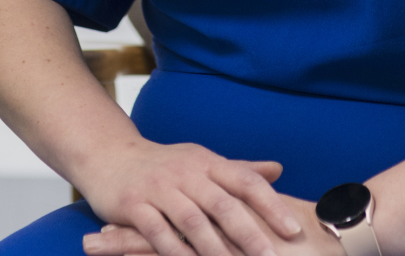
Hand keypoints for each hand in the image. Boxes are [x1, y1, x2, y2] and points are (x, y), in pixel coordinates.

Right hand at [80, 138, 303, 255]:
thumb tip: (278, 170)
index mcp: (207, 161)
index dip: (271, 204)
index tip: (293, 229)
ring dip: (215, 249)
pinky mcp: (134, 204)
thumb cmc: (165, 165)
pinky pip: (157, 232)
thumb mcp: (203, 161)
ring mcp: (159, 187)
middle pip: (222, 203)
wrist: (111, 157)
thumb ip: (239, 170)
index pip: (245, 180)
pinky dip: (175, 252)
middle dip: (249, 232)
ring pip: (192, 221)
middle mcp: (186, 171)